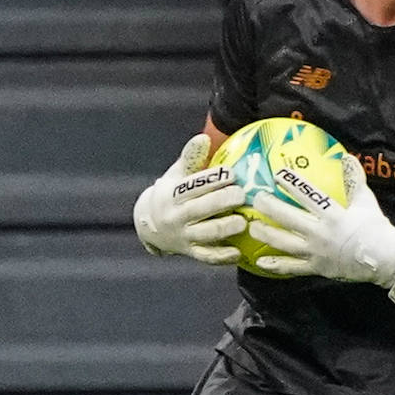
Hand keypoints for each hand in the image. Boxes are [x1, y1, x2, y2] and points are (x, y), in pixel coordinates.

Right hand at [132, 133, 246, 264]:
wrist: (150, 226)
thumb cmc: (173, 193)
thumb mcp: (177, 175)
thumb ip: (191, 158)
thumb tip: (203, 137)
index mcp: (172, 194)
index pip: (192, 185)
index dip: (212, 179)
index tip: (231, 173)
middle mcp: (176, 216)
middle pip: (200, 209)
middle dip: (221, 202)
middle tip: (242, 195)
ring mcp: (183, 237)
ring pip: (205, 234)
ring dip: (225, 229)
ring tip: (244, 222)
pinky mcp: (191, 253)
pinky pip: (207, 257)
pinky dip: (222, 256)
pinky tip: (239, 253)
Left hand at [249, 156, 394, 312]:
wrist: (385, 260)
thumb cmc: (376, 229)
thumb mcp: (366, 202)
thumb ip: (355, 180)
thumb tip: (346, 157)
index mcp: (334, 214)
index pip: (309, 196)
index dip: (292, 184)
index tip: (277, 175)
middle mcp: (321, 233)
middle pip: (289, 218)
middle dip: (270, 208)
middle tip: (255, 199)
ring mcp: (317, 252)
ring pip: (285, 243)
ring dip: (266, 234)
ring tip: (251, 227)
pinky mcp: (316, 268)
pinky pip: (292, 267)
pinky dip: (276, 264)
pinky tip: (260, 261)